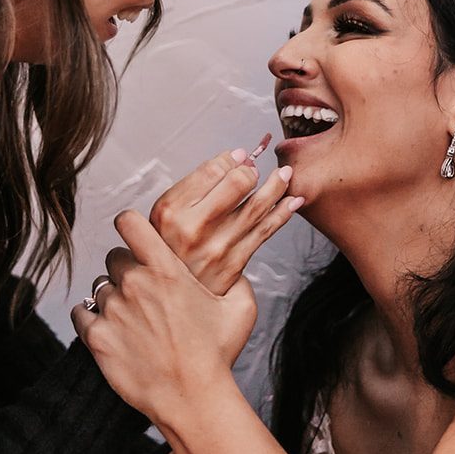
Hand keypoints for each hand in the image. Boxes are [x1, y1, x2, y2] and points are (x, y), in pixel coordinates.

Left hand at [72, 210, 257, 424]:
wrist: (193, 399)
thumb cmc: (216, 356)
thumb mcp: (240, 309)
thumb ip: (237, 279)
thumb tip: (235, 268)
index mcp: (166, 270)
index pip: (129, 222)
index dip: (130, 225)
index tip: (134, 236)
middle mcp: (135, 284)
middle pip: (114, 257)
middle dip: (127, 270)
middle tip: (144, 293)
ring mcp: (113, 311)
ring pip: (100, 287)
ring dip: (113, 298)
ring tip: (133, 319)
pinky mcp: (97, 338)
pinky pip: (80, 313)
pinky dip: (90, 319)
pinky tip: (110, 329)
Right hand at [147, 138, 302, 294]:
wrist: (165, 298)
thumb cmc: (166, 252)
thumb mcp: (162, 216)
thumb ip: (193, 188)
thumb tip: (234, 161)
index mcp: (171, 211)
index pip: (211, 171)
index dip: (231, 159)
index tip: (238, 156)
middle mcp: (193, 228)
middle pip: (238, 184)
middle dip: (252, 170)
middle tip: (256, 168)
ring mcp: (217, 247)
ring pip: (257, 206)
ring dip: (276, 186)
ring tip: (284, 174)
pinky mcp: (234, 264)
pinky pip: (264, 232)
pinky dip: (283, 213)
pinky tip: (292, 202)